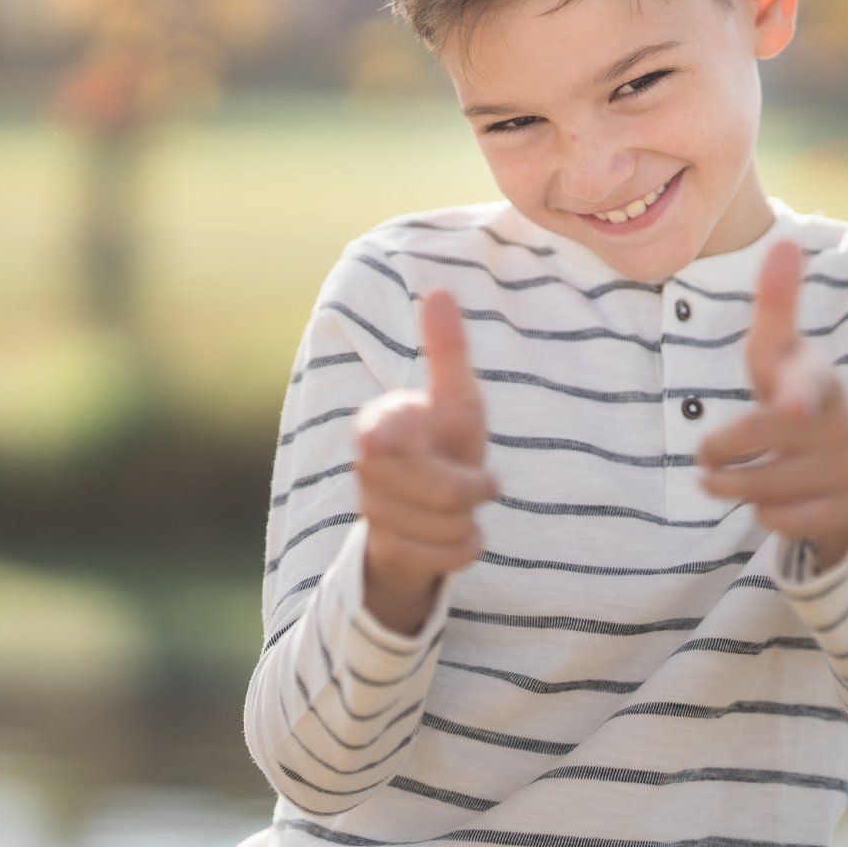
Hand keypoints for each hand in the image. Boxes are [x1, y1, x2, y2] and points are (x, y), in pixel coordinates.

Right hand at [353, 287, 499, 590]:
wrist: (424, 513)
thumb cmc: (443, 444)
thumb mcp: (455, 400)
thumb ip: (447, 351)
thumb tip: (440, 290)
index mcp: (382, 422)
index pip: (382, 433)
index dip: (386, 438)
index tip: (383, 438)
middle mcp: (369, 467)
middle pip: (437, 489)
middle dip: (472, 489)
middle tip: (478, 481)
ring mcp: (374, 510)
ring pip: (445, 525)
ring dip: (470, 519)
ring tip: (461, 507)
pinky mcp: (387, 551)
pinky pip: (446, 556)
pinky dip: (465, 547)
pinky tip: (456, 534)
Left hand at [697, 237, 847, 568]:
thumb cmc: (800, 397)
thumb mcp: (785, 355)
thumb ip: (777, 305)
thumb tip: (784, 241)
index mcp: (821, 381)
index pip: (809, 388)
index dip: (797, 397)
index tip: (789, 408)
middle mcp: (843, 425)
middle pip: (766, 443)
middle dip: (723, 451)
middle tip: (702, 457)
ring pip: (770, 488)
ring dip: (734, 488)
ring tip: (721, 481)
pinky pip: (787, 522)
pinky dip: (767, 516)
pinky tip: (768, 502)